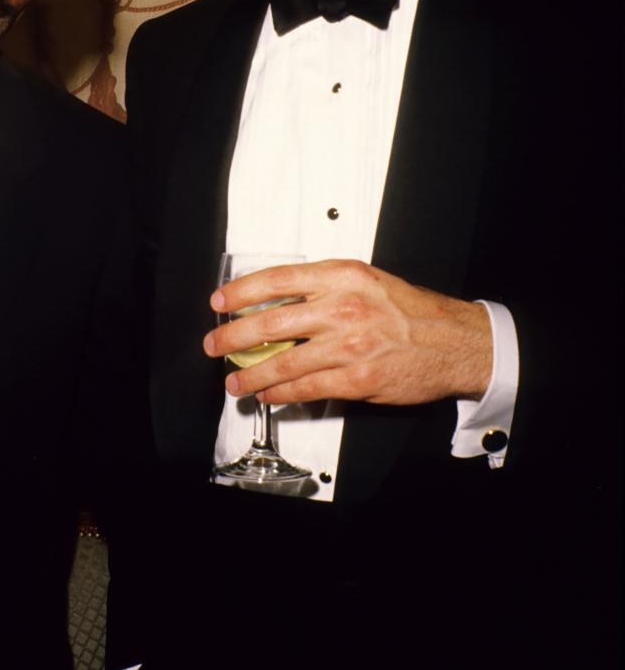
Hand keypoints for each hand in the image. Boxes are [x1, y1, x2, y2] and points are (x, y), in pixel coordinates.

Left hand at [205, 259, 491, 406]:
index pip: (277, 280)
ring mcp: (348, 345)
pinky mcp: (356, 378)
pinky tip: (269, 394)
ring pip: (283, 362)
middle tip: (215, 345)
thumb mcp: (367, 280)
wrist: (453, 340)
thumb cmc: (412, 310)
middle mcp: (342, 307)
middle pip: (271, 323)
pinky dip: (281, 393)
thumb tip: (280, 301)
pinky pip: (307, 387)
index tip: (220, 301)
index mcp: (342, 276)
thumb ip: (325, 287)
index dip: (241, 292)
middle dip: (234, 337)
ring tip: (235, 381)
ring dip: (251, 374)